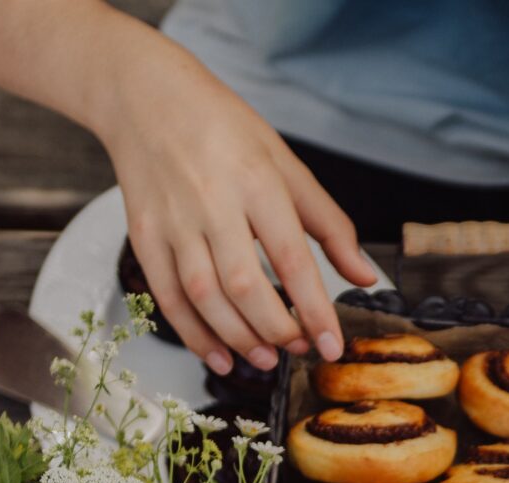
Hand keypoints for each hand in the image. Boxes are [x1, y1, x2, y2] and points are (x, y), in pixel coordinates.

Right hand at [89, 40, 376, 375]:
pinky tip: (221, 356)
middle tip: (299, 348)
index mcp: (255, 180)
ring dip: (239, 339)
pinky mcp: (143, 235)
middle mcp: (212, 202)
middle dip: (277, 329)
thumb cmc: (223, 129)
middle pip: (245, 285)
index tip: (332, 345)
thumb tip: (365, 276)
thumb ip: (329, 224)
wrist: (145, 97)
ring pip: (205, 297)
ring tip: (267, 359)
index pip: (291, 257)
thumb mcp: (286, 164)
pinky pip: (168, 297)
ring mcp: (173, 221)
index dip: (314, 309)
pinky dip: (194, 335)